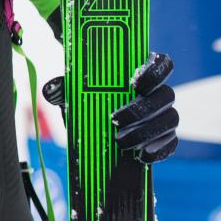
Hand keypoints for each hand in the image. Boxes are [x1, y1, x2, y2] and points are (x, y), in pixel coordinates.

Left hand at [43, 51, 179, 163]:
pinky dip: (159, 150)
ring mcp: (164, 115)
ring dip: (146, 131)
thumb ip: (64, 88)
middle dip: (143, 108)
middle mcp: (157, 93)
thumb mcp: (73, 94)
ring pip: (170, 120)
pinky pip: (170, 143)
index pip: (161, 64)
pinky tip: (142, 156)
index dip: (154, 71)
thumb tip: (50, 89)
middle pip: (167, 95)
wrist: (92, 129)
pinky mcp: (164, 138)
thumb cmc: (86, 102)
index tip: (134, 83)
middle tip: (115, 119)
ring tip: (120, 142)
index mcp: (141, 73)